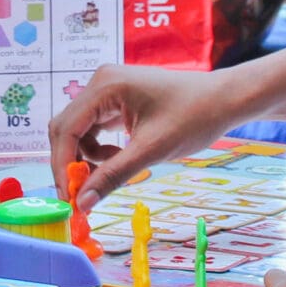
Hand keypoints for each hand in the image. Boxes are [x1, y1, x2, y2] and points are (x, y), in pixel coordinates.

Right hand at [47, 63, 246, 207]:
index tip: (69, 198)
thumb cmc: (193, 117)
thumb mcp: (151, 151)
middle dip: (71, 162)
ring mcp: (107, 89)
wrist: (223, 100)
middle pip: (66, 128)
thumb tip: (82, 204)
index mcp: (105, 86)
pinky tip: (120, 156)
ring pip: (79, 130)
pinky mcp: (116, 98)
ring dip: (87, 156)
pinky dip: (100, 148)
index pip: (66, 129)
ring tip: (115, 170)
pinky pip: (94, 127)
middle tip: (81, 195)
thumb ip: (113, 175)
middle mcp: (100, 82)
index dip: (62, 165)